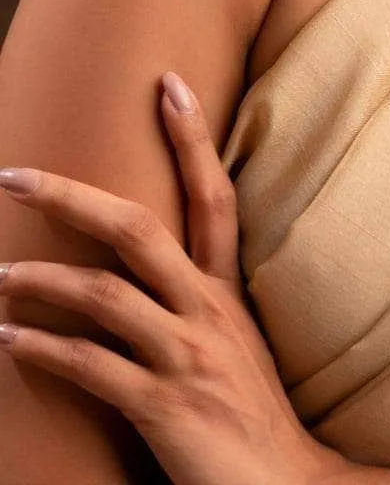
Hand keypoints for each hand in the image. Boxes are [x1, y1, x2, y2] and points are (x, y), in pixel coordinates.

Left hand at [0, 71, 342, 484]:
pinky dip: (43, 349)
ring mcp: (187, 356)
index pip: (214, 196)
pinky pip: (92, 366)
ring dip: (39, 280)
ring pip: (104, 294)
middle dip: (72, 196)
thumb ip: (193, 308)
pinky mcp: (165, 405)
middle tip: (15, 174)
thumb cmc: (249, 421)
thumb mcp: (231, 347)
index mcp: (225, 292)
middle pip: (139, 229)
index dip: (191, 139)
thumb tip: (145, 279)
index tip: (167, 84)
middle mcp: (208, 312)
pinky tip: (8, 338)